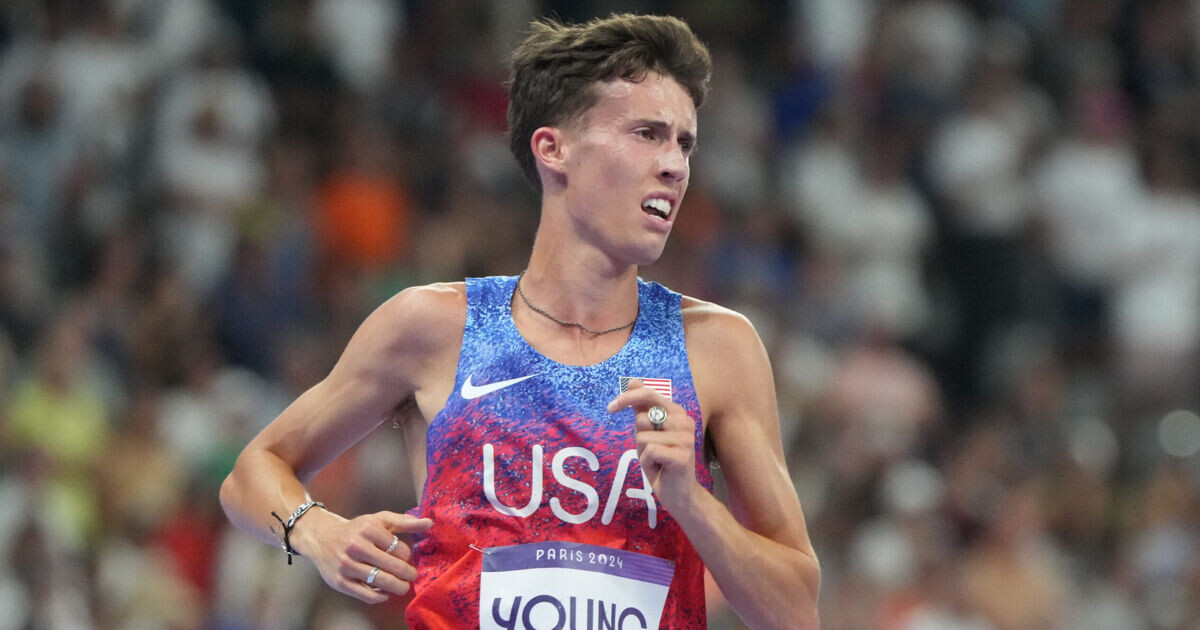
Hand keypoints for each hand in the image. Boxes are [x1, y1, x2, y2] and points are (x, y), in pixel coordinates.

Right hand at [290, 509, 433, 602]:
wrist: (322, 538)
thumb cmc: (356, 529)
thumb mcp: (379, 520)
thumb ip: (405, 522)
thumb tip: (429, 523)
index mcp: (369, 528)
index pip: (400, 549)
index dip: (408, 556)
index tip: (407, 558)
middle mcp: (356, 546)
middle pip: (393, 566)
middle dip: (407, 574)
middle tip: (412, 576)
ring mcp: (347, 565)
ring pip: (381, 581)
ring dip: (397, 586)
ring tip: (403, 586)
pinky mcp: (340, 582)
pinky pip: (366, 595)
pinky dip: (380, 596)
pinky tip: (385, 592)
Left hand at [607, 379, 699, 513]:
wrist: (678, 493)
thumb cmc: (661, 461)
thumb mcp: (648, 432)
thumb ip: (642, 409)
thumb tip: (633, 380)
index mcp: (677, 412)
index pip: (649, 394)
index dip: (627, 397)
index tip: (610, 408)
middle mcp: (684, 421)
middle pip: (643, 417)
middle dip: (637, 433)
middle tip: (646, 449)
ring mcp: (685, 438)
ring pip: (643, 437)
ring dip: (643, 452)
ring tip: (657, 460)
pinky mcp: (682, 455)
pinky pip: (649, 451)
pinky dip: (647, 462)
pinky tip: (660, 467)